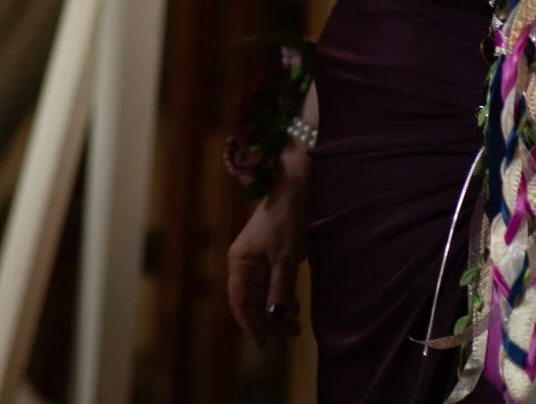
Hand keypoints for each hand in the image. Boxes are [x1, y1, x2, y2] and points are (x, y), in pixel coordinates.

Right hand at [226, 148, 306, 344]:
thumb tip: (276, 318)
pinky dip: (283, 298)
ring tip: (295, 329)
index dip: (250, 323)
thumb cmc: (285, 223)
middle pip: (252, 301)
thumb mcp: (285, 259)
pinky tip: (295, 309)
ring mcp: (256, 262)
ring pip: (264, 295)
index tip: (263, 343)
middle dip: (268, 321)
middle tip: (285, 340)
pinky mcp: (269, 258)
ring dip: (278, 312)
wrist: (292, 192)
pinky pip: (273, 285)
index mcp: (240, 264)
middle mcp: (243, 265)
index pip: (240, 301)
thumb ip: (280, 289)